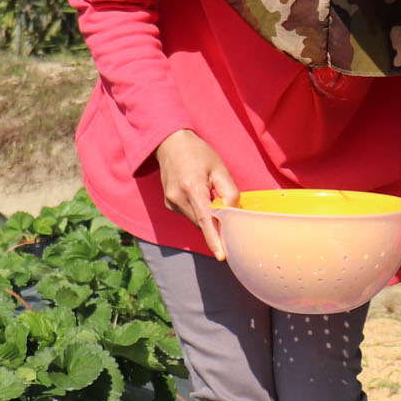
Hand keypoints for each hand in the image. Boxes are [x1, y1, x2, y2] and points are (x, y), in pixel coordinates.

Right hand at [155, 129, 237, 258]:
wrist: (170, 143)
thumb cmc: (198, 153)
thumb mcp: (219, 168)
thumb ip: (229, 191)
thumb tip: (232, 213)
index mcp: (192, 188)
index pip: (205, 220)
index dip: (214, 239)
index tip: (222, 256)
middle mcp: (178, 198)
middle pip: (202, 223)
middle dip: (216, 226)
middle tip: (229, 220)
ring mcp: (171, 202)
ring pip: (195, 220)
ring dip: (207, 217)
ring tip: (210, 196)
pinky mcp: (169, 204)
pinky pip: (189, 214)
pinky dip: (198, 211)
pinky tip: (198, 194)